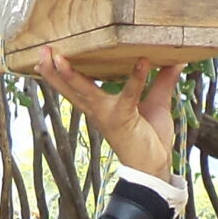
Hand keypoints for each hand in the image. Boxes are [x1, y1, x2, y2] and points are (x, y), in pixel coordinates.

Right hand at [33, 50, 182, 175]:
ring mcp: (107, 114)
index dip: (58, 73)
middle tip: (42, 51)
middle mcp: (97, 109)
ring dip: (71, 75)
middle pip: (68, 88)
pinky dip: (136, 77)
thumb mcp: (156, 102)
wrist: (154, 167)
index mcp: (99, 106)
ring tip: (61, 58)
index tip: (47, 56)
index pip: (74, 87)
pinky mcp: (123, 118)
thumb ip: (162, 80)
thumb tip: (175, 59)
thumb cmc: (150, 138)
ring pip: (83, 90)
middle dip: (52, 71)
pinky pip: (128, 95)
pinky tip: (143, 61)